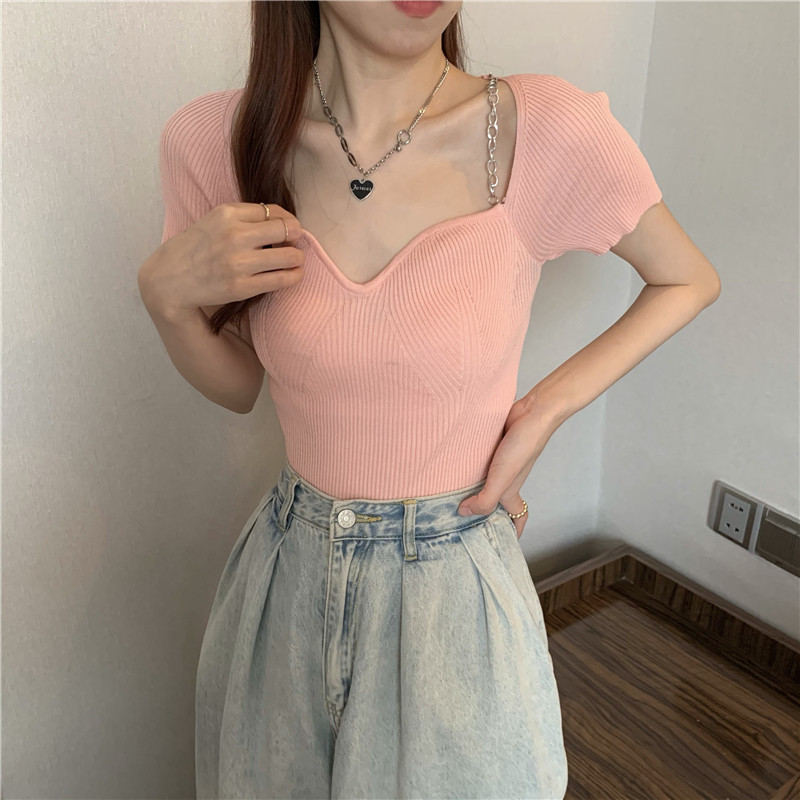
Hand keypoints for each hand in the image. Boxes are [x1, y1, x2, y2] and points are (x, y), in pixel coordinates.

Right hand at [139, 202, 305, 320]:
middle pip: (287, 230)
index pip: (273, 211)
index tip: (288, 229)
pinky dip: (294, 276)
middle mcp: (234, 236)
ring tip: (293, 260)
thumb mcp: (215, 220)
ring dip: (297, 258)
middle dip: (296, 237)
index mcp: (227, 213)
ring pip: (289, 256)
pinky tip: (293, 274)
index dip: (287, 220)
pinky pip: (282, 280)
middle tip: (294, 244)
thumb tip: (285, 219)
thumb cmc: (196, 248)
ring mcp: (238, 263)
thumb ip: (245, 216)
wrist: (170, 279)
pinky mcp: (241, 287)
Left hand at [456, 397, 558, 538]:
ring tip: (449, 494)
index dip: (512, 532)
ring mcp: (500, 462)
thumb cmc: (523, 447)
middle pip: (496, 501)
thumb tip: (463, 513)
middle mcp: (507, 479)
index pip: (516, 517)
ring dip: (472, 487)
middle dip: (484, 512)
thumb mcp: (502, 479)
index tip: (503, 544)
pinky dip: (468, 465)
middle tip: (463, 520)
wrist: (532, 413)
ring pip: (485, 480)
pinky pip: (479, 461)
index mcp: (512, 491)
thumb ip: (484, 499)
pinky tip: (452, 465)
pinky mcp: (493, 446)